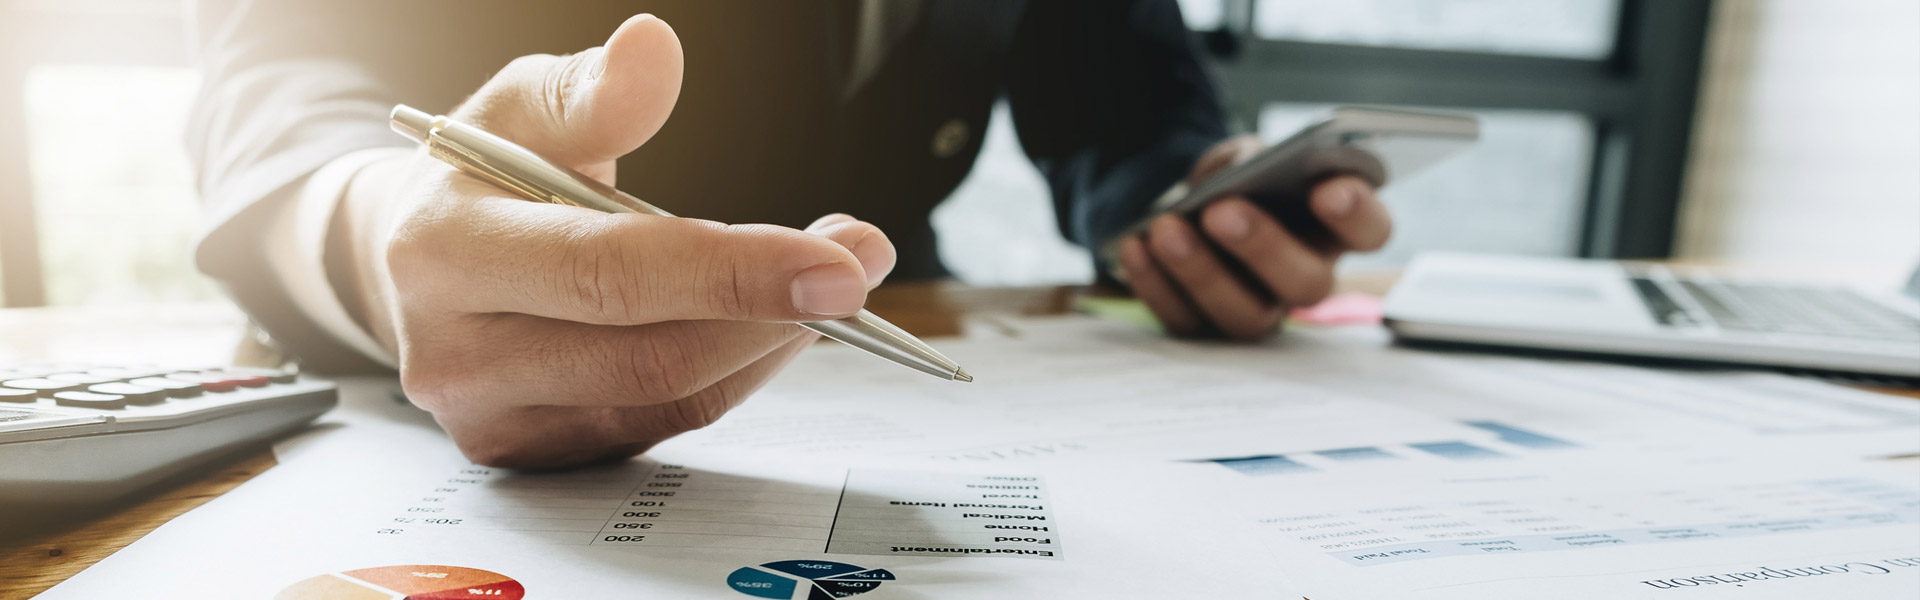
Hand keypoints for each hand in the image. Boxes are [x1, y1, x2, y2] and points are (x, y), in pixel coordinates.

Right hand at [334, 15, 896, 467]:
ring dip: (769, 345)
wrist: (407, 263)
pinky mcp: (531, 455)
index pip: (609, 274)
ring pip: (666, 401)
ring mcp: (491, 418)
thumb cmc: (482, 175)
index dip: (733, 271)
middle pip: (647, 357)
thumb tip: (654, 48)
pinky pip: (660, 427)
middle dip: (773, 312)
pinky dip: (734, 375)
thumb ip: (592, 89)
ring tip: (834, 286)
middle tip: (861, 263)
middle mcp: (455, 353)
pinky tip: (774, 326)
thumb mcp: (521, 108)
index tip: (838, 261)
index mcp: (444, 252)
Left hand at [1117, 135, 1390, 339]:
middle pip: (1307, 283)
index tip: (1329, 191)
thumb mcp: (1242, 155)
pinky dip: (1156, 283)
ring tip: (1166, 229)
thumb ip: (1250, 158)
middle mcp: (1305, 277)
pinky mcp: (1207, 327)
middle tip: (1224, 212)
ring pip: (1245, 314)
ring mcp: (1259, 309)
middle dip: (1265, 247)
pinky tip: (1136, 246)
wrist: (1183, 207)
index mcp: (1333, 228)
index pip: (1370, 231)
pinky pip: (1185, 320)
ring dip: (1201, 272)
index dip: (1357, 215)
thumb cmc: (1233, 180)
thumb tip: (1240, 174)